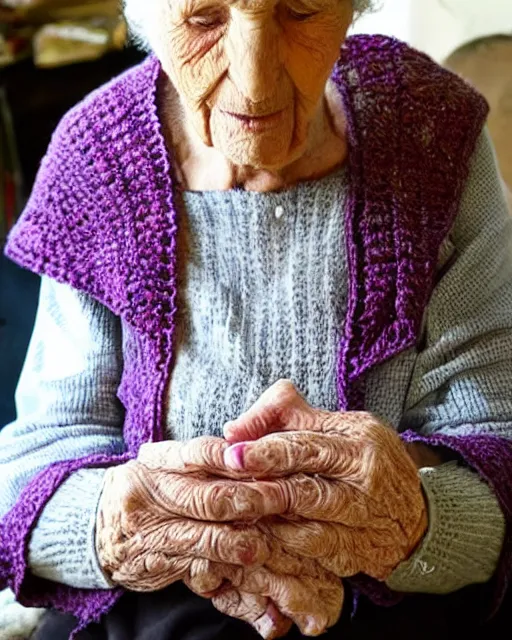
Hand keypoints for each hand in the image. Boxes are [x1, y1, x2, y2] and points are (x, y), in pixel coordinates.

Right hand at [96, 442, 342, 637]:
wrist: (95, 527)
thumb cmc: (144, 490)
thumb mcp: (162, 466)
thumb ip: (201, 463)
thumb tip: (248, 455)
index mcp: (156, 464)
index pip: (199, 453)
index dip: (233, 459)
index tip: (265, 460)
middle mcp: (149, 495)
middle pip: (206, 497)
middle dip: (248, 499)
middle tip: (280, 499)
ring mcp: (148, 532)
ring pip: (200, 538)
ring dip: (235, 542)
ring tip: (261, 545)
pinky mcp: (152, 564)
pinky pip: (192, 568)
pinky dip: (221, 569)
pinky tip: (244, 570)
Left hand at [155, 381, 427, 580]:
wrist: (416, 515)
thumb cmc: (365, 458)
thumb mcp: (336, 424)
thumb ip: (286, 414)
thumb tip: (236, 428)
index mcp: (360, 446)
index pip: (306, 448)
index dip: (265, 452)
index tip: (231, 454)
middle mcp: (365, 487)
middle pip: (304, 493)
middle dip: (259, 493)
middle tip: (224, 493)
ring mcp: (361, 526)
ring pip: (306, 530)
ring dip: (266, 526)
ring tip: (232, 519)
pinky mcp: (354, 555)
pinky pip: (312, 556)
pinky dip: (281, 550)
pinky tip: (255, 543)